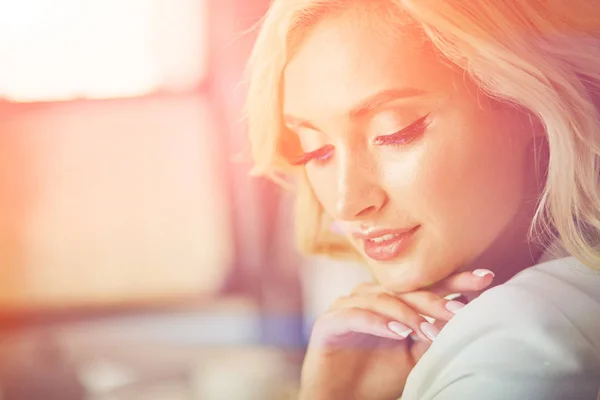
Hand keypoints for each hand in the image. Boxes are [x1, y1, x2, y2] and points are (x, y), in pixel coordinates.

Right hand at [299, 269, 494, 399]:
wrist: (341, 399)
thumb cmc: (377, 377)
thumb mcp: (415, 356)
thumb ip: (434, 335)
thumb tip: (467, 313)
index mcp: (391, 301)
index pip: (425, 286)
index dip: (454, 281)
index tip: (486, 277)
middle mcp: (369, 296)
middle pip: (406, 290)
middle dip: (436, 300)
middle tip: (460, 311)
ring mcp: (347, 306)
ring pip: (382, 299)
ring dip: (408, 315)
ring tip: (429, 332)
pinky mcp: (329, 321)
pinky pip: (356, 315)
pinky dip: (378, 323)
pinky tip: (398, 333)